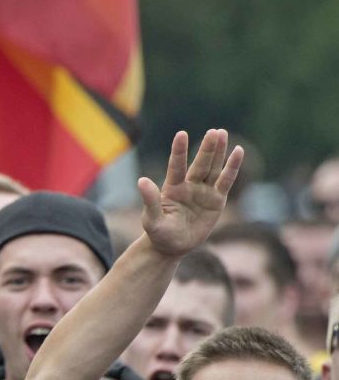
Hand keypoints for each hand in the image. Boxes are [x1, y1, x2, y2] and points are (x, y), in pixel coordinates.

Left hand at [138, 129, 243, 257]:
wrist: (172, 247)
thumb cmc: (158, 233)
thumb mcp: (152, 220)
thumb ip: (150, 201)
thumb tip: (142, 180)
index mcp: (172, 188)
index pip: (177, 166)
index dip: (179, 151)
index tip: (181, 134)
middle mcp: (189, 186)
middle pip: (200, 164)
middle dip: (207, 149)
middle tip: (214, 132)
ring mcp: (203, 191)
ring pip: (213, 168)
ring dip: (218, 152)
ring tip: (222, 133)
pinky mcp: (216, 200)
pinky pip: (226, 181)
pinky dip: (232, 167)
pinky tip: (238, 151)